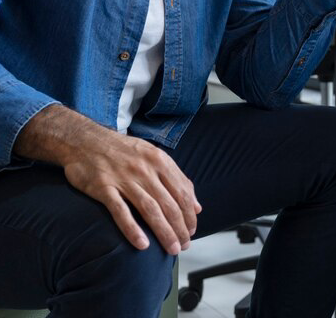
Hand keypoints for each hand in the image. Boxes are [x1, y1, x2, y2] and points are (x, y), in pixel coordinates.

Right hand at [65, 133, 199, 255]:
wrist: (86, 140)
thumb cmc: (123, 151)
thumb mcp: (153, 156)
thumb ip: (176, 179)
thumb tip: (197, 206)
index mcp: (160, 161)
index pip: (182, 192)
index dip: (189, 214)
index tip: (192, 231)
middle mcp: (145, 170)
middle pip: (169, 203)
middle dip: (180, 227)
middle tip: (184, 246)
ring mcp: (124, 179)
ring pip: (150, 209)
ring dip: (164, 231)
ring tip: (171, 248)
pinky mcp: (104, 188)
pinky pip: (120, 211)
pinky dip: (132, 229)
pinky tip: (142, 244)